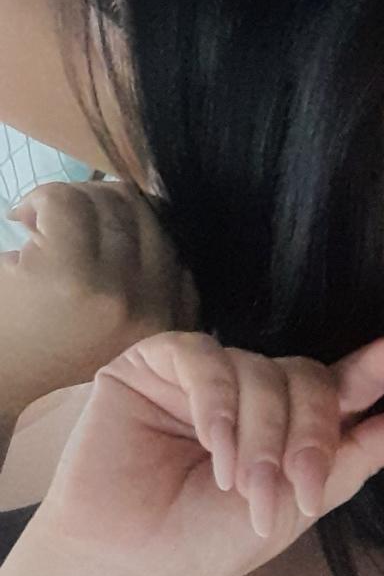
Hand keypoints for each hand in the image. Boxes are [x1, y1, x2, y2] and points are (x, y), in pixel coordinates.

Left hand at [0, 180, 200, 420]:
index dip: (135, 224)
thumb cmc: (59, 348)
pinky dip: (42, 198)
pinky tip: (23, 217)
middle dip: (103, 206)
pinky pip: (68, 202)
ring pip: (109, 205)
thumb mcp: (127, 324)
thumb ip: (152, 280)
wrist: (5, 377)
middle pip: (146, 217)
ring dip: (71, 200)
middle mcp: (152, 308)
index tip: (101, 234)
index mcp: (172, 323)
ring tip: (43, 224)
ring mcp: (113, 291)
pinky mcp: (70, 273)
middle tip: (64, 223)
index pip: (175, 244)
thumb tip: (150, 201)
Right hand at [30, 329, 383, 575]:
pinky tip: (212, 449)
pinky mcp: (154, 364)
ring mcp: (205, 377)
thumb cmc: (208, 546)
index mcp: (289, 426)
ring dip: (260, 436)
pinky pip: (206, 359)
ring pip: (261, 371)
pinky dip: (217, 405)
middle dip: (309, 435)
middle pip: (308, 377)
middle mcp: (251, 394)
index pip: (340, 384)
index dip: (376, 367)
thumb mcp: (301, 506)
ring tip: (240, 487)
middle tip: (293, 489)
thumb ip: (357, 457)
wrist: (128, 566)